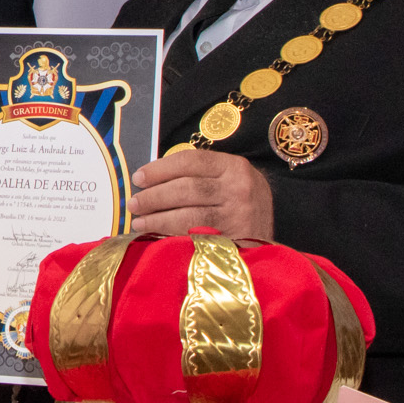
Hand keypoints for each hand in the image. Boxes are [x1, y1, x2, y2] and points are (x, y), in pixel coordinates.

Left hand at [130, 147, 273, 239]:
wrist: (269, 238)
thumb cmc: (237, 204)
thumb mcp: (226, 180)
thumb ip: (196, 175)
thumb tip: (148, 180)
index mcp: (234, 166)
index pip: (190, 161)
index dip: (159, 169)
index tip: (138, 178)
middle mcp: (239, 188)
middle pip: (186, 188)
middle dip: (154, 196)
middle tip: (133, 203)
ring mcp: (239, 216)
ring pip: (189, 215)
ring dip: (158, 218)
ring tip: (138, 221)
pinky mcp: (235, 241)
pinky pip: (197, 236)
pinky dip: (172, 235)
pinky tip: (156, 235)